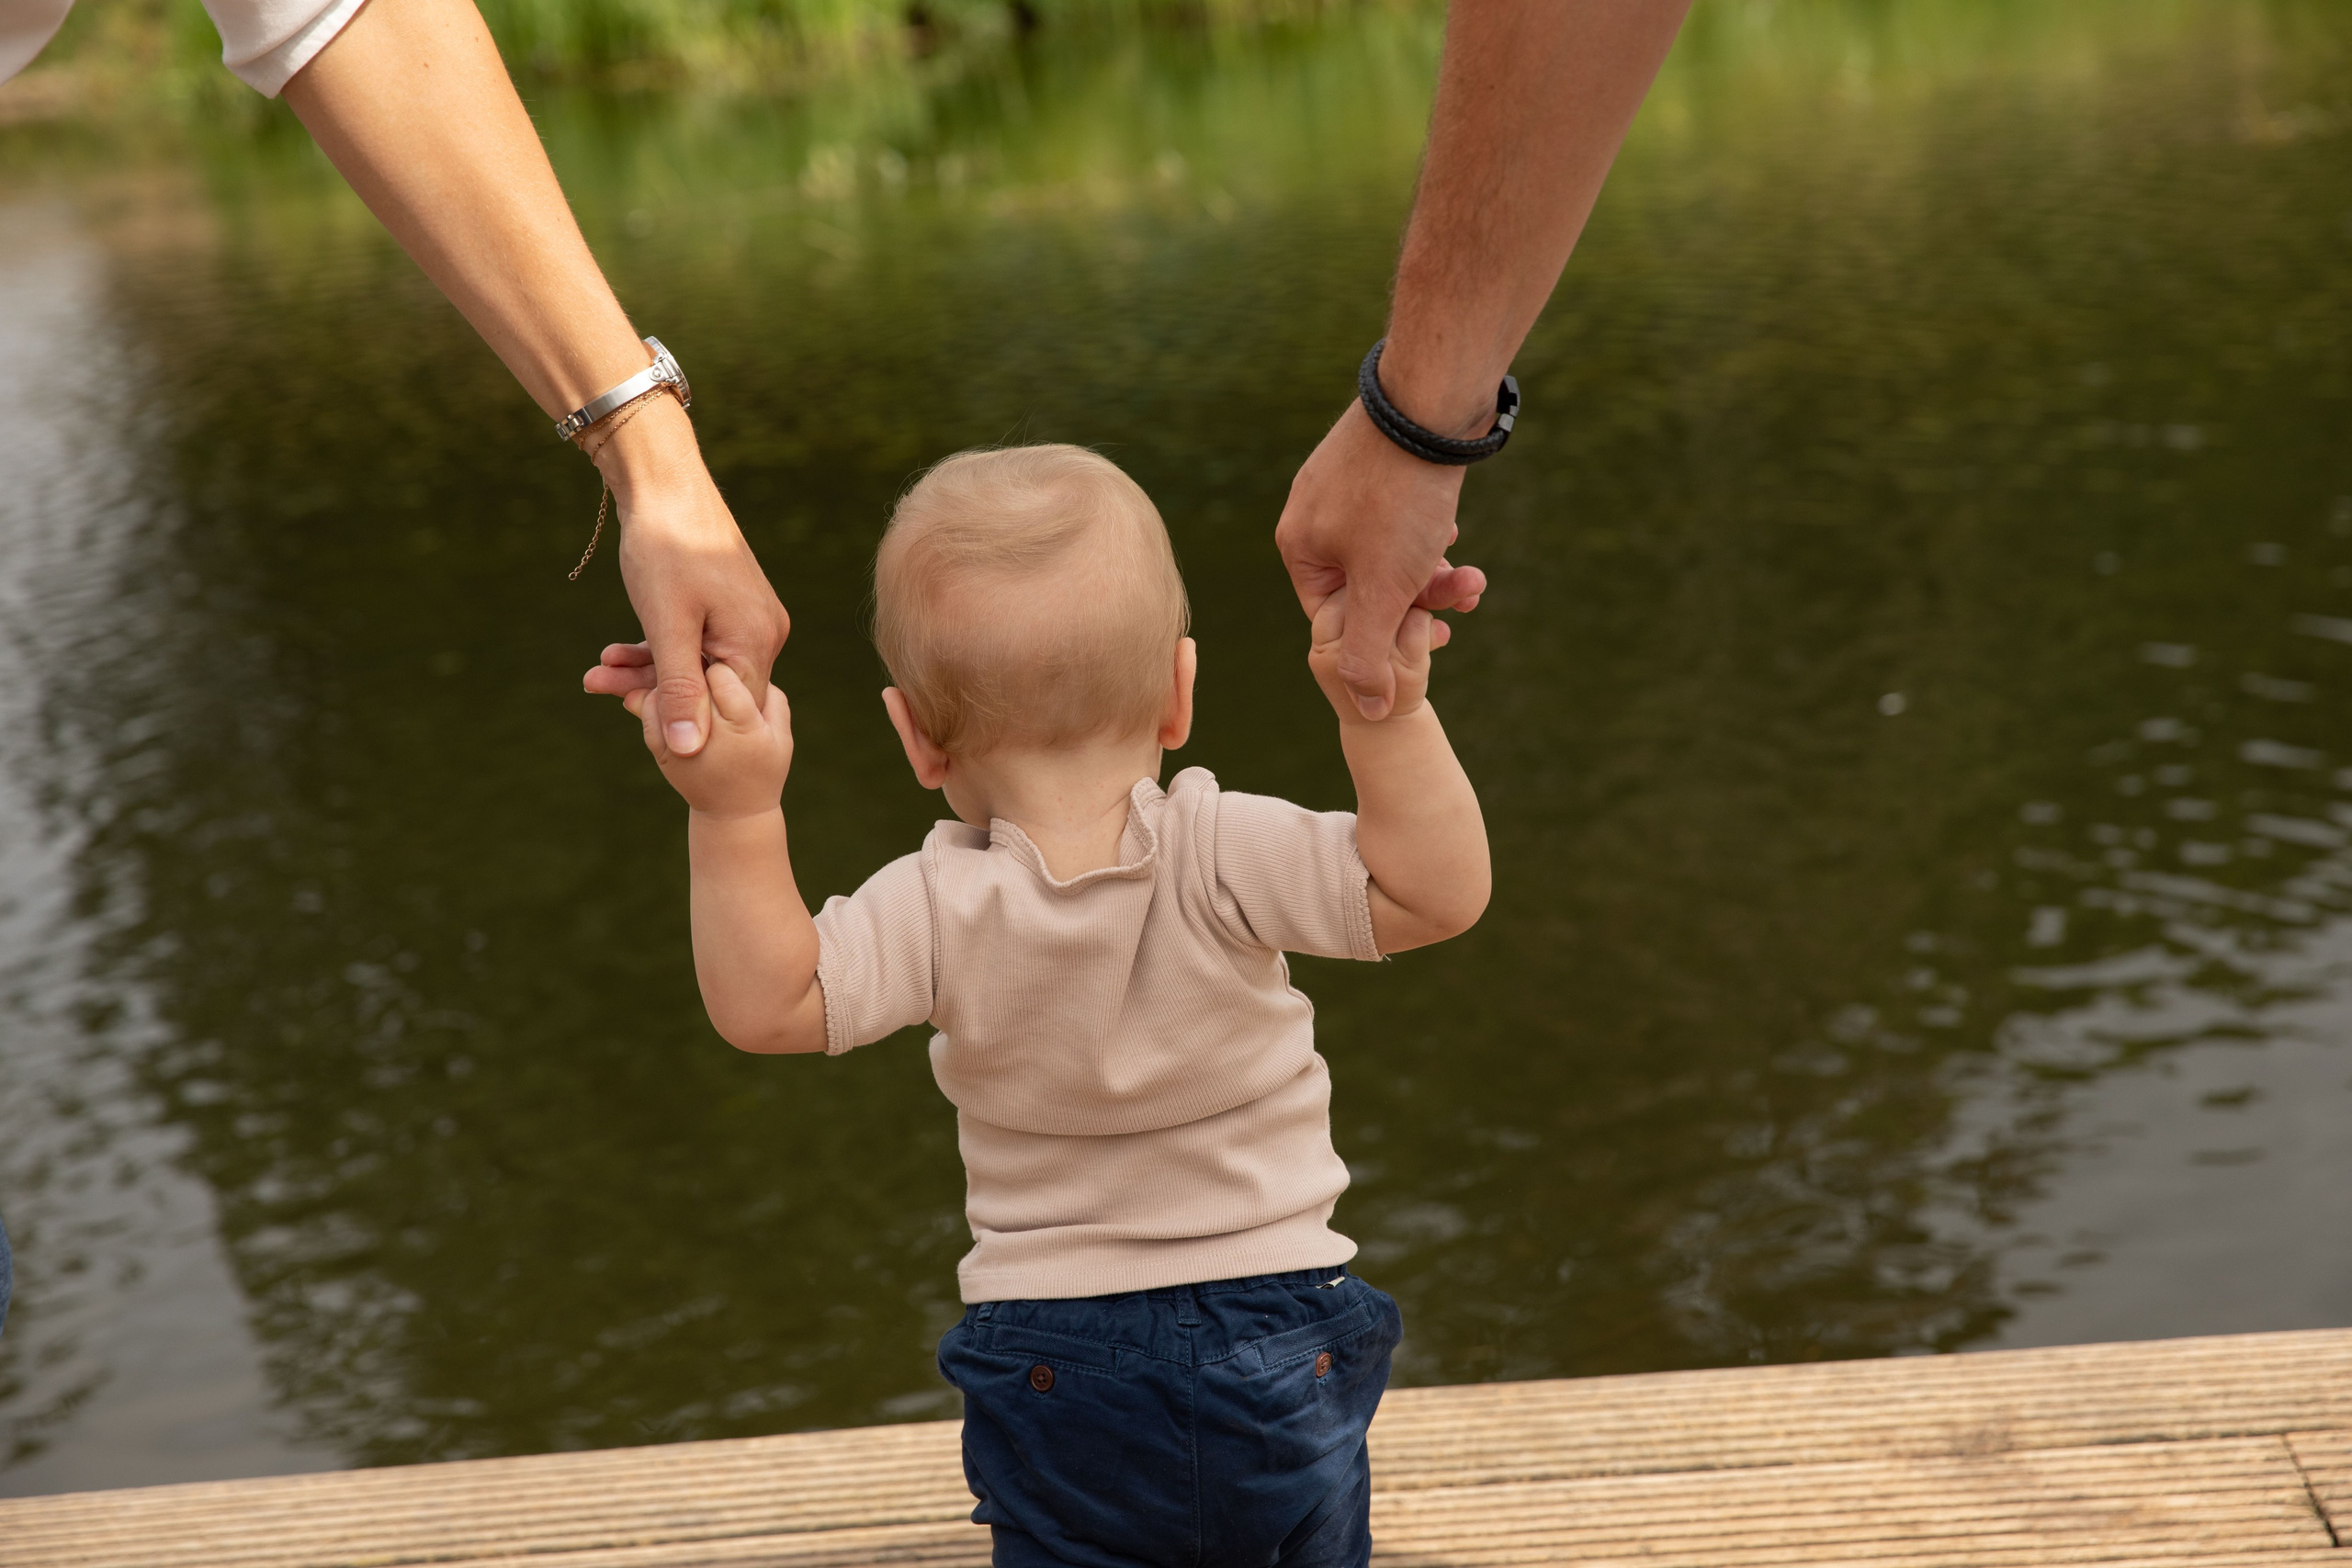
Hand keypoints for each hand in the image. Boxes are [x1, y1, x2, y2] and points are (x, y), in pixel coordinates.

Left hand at [580, 398, 790, 756]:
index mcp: (757, 641)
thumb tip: (689, 750)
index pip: (729, 711)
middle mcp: (764, 632)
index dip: (683, 721)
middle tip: (597, 683)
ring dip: (648, 668)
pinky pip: (696, 642)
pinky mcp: (730, 605)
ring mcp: (748, 617)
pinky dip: (660, 648)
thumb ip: (678, 690)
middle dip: (654, 690)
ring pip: (698, 664)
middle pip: (711, 686)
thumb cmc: (665, 547)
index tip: (633, 713)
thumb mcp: (666, 625)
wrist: (665, 479)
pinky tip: (619, 651)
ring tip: (598, 669)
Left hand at [624, 661, 793, 818]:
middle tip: (692, 654)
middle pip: (689, 680)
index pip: (721, 675)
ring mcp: (681, 745)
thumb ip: (771, 696)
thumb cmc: (764, 766)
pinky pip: (647, 710)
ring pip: (661, 692)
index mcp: (744, 726)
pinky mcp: (661, 752)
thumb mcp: (781, 732)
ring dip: (666, 677)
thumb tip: (753, 667)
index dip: (718, 663)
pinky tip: (665, 689)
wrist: (733, 812)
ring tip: (679, 673)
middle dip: (688, 662)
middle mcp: (710, 736)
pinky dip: (650, 695)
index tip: (718, 660)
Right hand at [1275, 401, 1486, 720]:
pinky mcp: (1377, 464)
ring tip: (1473, 575)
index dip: (1383, 635)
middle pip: (1367, 583)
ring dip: (1434, 570)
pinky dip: (1430, 535)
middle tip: (1464, 600)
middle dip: (1420, 599)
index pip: (1334, 615)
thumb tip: (1365, 711)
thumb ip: (1370, 653)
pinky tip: (1455, 533)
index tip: (1429, 639)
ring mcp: (1344, 486)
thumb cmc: (1400, 498)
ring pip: (1390, 552)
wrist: (1430, 402)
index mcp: (1299, 545)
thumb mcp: (1385, 588)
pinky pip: (1400, 518)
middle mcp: (1313, 515)